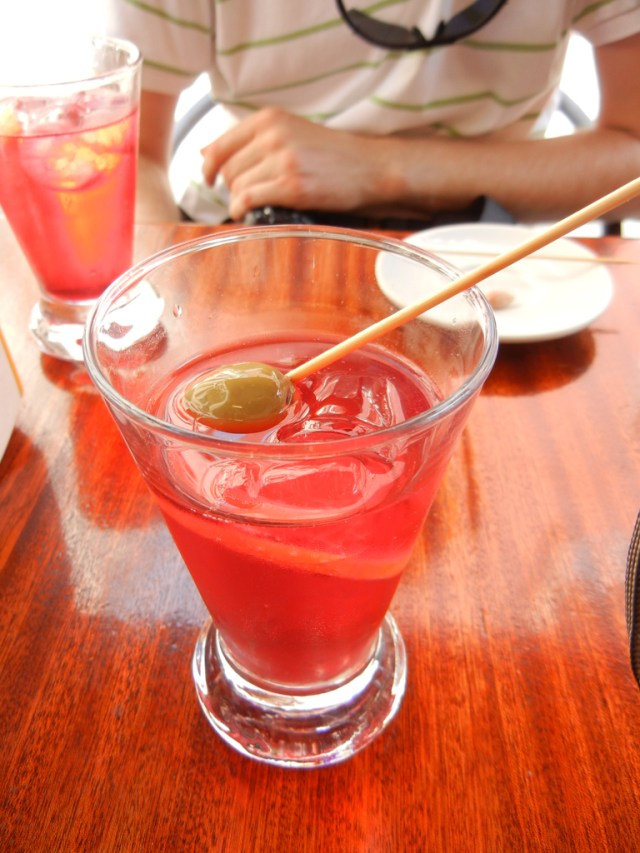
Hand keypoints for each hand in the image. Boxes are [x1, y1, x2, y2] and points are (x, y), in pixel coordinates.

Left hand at [200, 107, 387, 219]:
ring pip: (237, 186)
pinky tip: (248, 213)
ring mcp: (283, 160)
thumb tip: (205, 151)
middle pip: (228, 168)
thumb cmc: (331, 155)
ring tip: (253, 206)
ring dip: (239, 201)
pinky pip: (249, 199)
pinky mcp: (292, 185)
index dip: (208, 166)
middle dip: (230, 187)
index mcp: (270, 118)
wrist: (370, 167)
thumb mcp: (291, 132)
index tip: (209, 179)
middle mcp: (273, 135)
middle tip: (244, 197)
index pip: (221, 144)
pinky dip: (242, 209)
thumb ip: (253, 140)